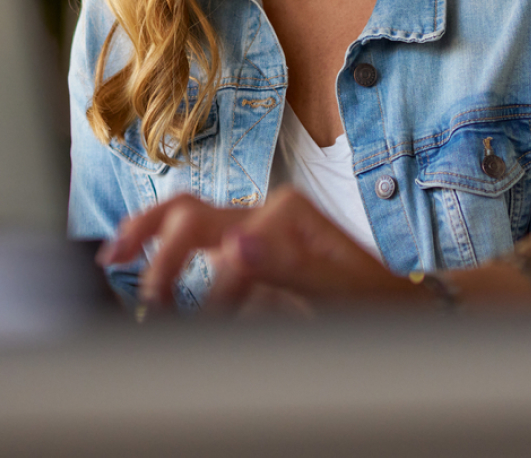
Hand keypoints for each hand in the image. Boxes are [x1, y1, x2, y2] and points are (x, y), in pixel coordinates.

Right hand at [98, 188, 420, 310]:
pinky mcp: (258, 258)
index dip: (194, 280)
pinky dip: (175, 262)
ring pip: (189, 222)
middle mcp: (269, 216)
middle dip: (148, 237)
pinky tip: (154, 281)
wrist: (414, 309)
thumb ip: (291, 269)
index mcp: (286, 215)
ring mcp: (261, 236)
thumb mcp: (346, 293)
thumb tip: (234, 244)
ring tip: (117, 261)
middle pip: (188, 211)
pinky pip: (205, 250)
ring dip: (153, 241)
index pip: (214, 238)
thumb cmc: (385, 304)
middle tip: (116, 267)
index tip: (183, 319)